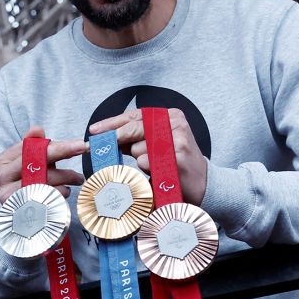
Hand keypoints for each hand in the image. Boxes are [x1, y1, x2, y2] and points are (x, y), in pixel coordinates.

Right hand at [0, 126, 86, 203]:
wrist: (19, 211)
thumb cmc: (28, 179)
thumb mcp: (30, 159)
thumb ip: (34, 144)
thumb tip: (37, 129)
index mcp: (3, 161)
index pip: (32, 149)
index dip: (58, 146)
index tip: (79, 144)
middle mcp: (1, 178)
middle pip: (37, 164)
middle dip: (64, 156)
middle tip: (84, 152)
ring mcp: (7, 196)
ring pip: (45, 182)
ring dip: (66, 177)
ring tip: (77, 178)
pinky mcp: (19, 211)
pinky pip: (46, 198)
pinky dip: (60, 193)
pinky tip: (65, 191)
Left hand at [89, 108, 207, 205]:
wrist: (203, 183)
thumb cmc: (176, 163)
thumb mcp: (156, 145)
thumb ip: (135, 138)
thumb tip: (107, 136)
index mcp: (170, 115)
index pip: (135, 115)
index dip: (112, 122)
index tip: (94, 130)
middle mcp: (175, 123)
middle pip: (134, 128)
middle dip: (114, 138)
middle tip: (97, 145)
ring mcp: (178, 138)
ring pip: (138, 148)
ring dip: (138, 159)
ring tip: (154, 165)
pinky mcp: (179, 156)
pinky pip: (147, 161)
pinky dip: (146, 168)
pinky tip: (158, 171)